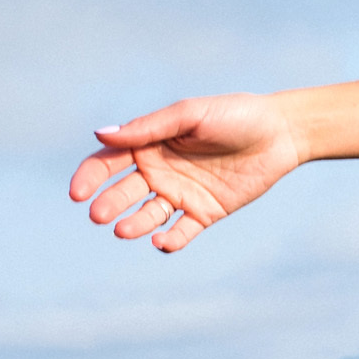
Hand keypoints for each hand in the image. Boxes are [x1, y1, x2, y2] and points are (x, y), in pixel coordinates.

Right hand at [68, 93, 305, 253]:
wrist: (280, 133)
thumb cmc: (234, 115)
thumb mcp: (189, 115)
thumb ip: (149, 128)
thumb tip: (100, 135)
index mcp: (148, 144)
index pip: (107, 163)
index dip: (89, 178)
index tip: (78, 193)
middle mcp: (158, 171)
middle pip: (124, 191)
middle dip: (109, 204)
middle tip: (99, 215)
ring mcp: (181, 193)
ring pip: (149, 214)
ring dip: (135, 224)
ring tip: (124, 231)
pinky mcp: (205, 212)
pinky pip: (182, 231)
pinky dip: (170, 240)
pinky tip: (161, 242)